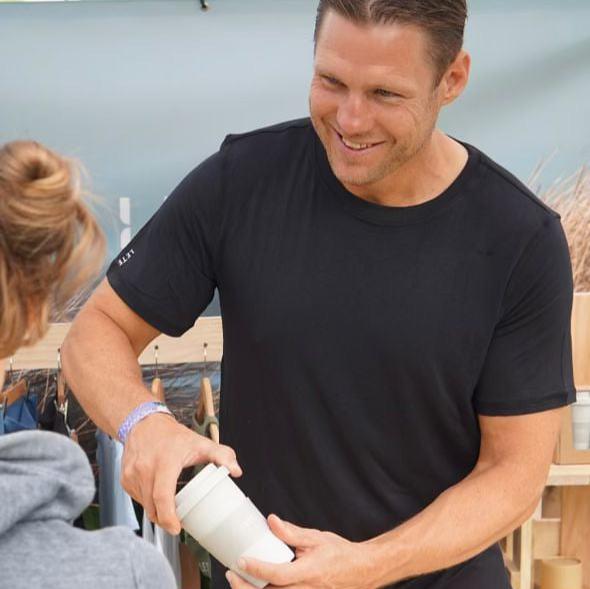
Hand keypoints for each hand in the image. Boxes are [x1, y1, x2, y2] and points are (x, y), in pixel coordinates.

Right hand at [122, 412, 241, 534]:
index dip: (168, 517)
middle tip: (178, 522)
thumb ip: (222, 455)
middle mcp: (145, 469)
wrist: (144, 422)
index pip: (162, 496)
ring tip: (169, 506)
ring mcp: (131, 475)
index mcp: (164, 462)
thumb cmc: (172, 435)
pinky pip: (137, 498)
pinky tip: (157, 493)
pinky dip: (148, 502)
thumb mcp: (200, 442)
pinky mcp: (125, 479)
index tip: (177, 528)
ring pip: (144, 505)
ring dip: (156, 511)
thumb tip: (236, 471)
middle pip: (152, 507)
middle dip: (165, 520)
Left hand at [226, 515, 376, 588]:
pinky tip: (256, 586)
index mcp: (309, 573)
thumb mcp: (316, 538)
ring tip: (239, 580)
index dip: (257, 570)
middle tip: (232, 574)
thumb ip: (291, 533)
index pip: (277, 575)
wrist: (361, 571)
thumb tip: (271, 521)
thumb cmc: (340, 554)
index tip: (241, 561)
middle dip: (245, 587)